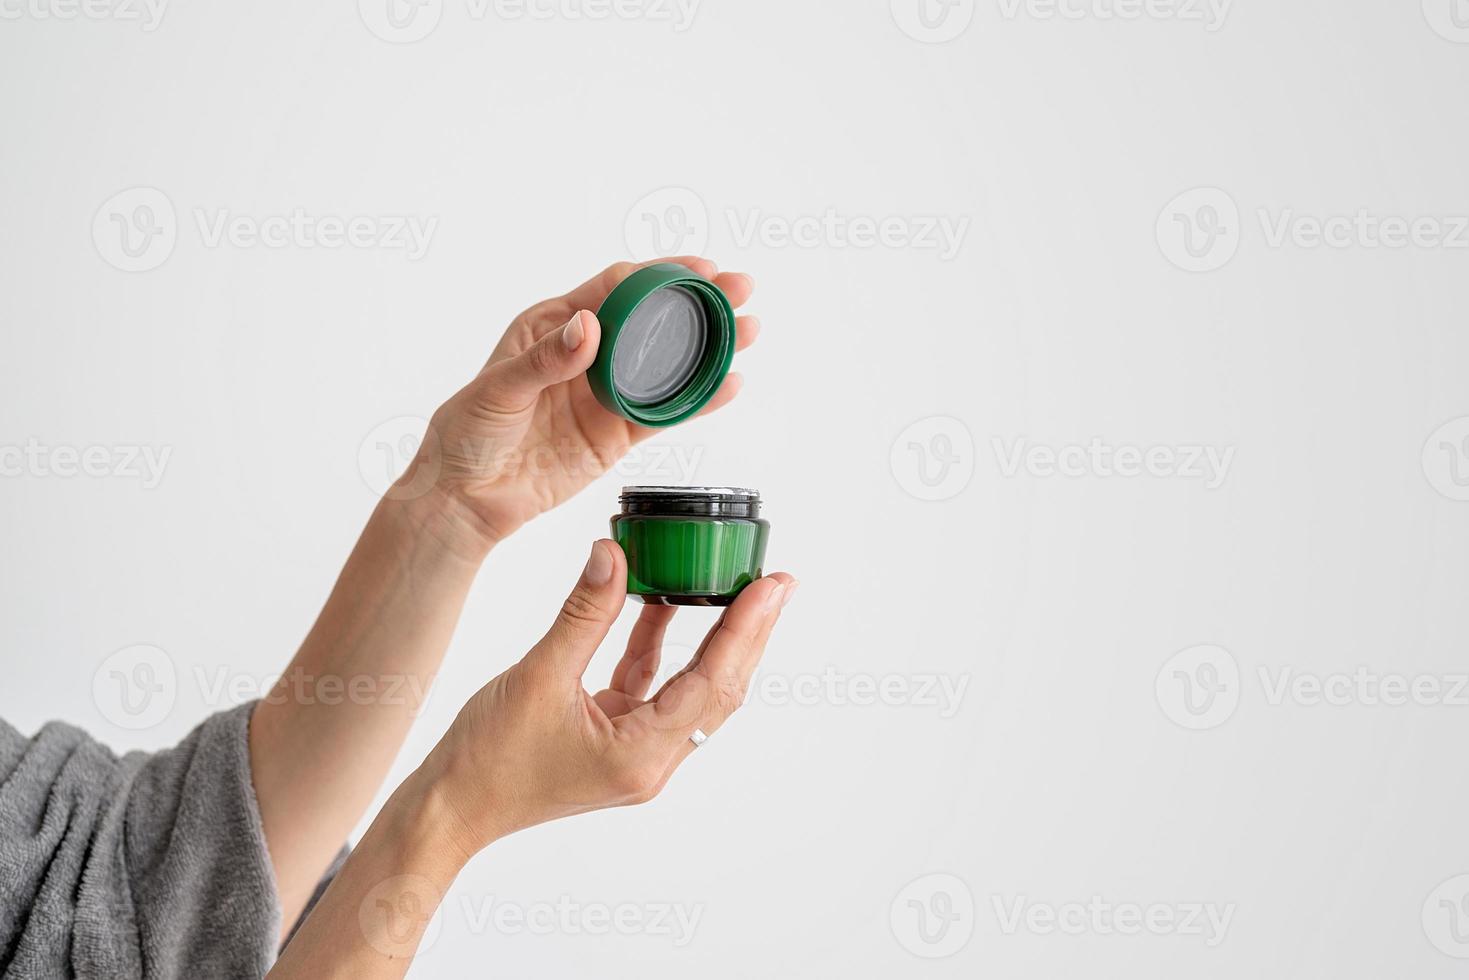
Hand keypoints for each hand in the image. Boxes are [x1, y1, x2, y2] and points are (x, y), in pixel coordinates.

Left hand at [402, 258, 760, 553]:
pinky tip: (729, 385)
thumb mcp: (497, 390)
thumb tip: (590, 327)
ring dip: (709, 347)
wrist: (466, 499)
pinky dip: (697, 400)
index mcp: (554, 325)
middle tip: (739, 289)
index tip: (697, 267)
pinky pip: (664, 413)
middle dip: (699, 302)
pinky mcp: (616, 434)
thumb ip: (545, 360)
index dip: (659, 273)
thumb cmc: (467, 435)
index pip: (615, 287)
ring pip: (667, 364)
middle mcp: (587, 354)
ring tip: (749, 331)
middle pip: (652, 319)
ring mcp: (605, 395)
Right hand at [421, 540, 796, 853]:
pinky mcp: (613, 738)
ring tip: (738, 587)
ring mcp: (633, 751)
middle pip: (717, 689)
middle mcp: (649, 759)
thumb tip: (615, 554)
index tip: (773, 586)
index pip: (712, 683)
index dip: (746, 630)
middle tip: (777, 581)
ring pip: (689, 687)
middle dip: (749, 633)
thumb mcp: (539, 676)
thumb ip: (584, 613)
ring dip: (711, 638)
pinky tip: (663, 601)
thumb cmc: (486, 760)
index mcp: (641, 755)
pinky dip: (659, 646)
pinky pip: (650, 686)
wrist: (448, 808)